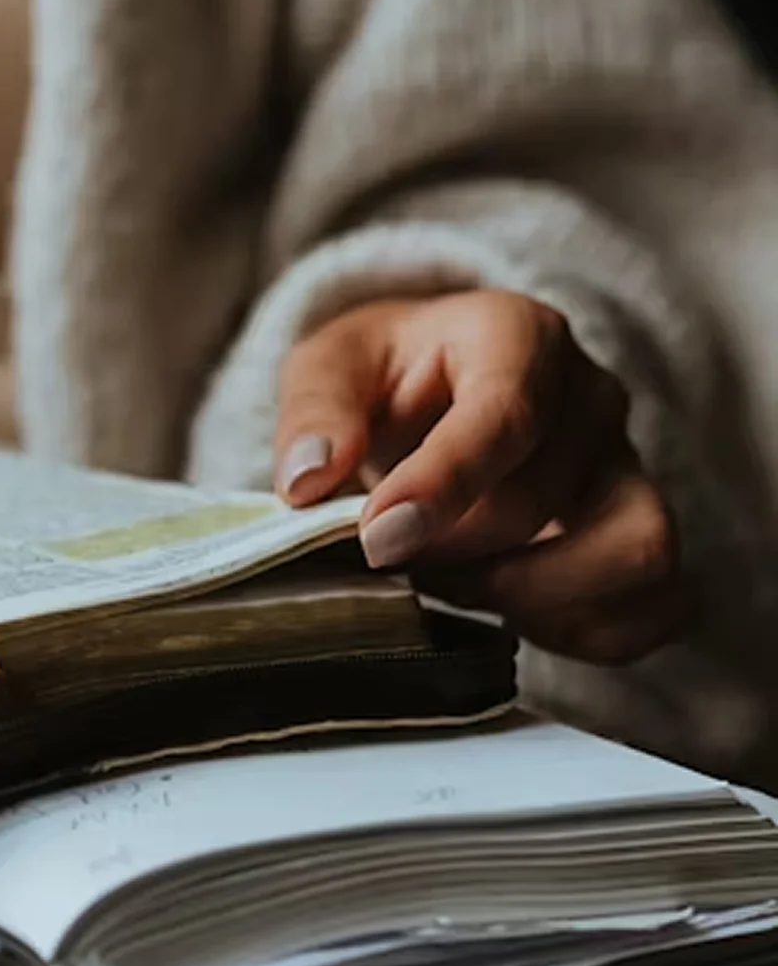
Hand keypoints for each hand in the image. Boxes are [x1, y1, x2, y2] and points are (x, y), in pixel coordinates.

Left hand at [272, 290, 689, 664]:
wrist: (432, 389)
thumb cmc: (381, 376)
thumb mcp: (327, 367)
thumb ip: (314, 413)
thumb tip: (307, 479)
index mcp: (518, 335)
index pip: (506, 416)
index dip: (442, 487)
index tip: (378, 537)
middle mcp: (592, 396)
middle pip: (541, 501)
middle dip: (451, 551)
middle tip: (387, 561)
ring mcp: (628, 467)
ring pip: (631, 550)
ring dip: (529, 597)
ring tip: (447, 589)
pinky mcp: (641, 530)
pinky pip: (658, 602)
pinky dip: (584, 630)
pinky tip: (505, 618)